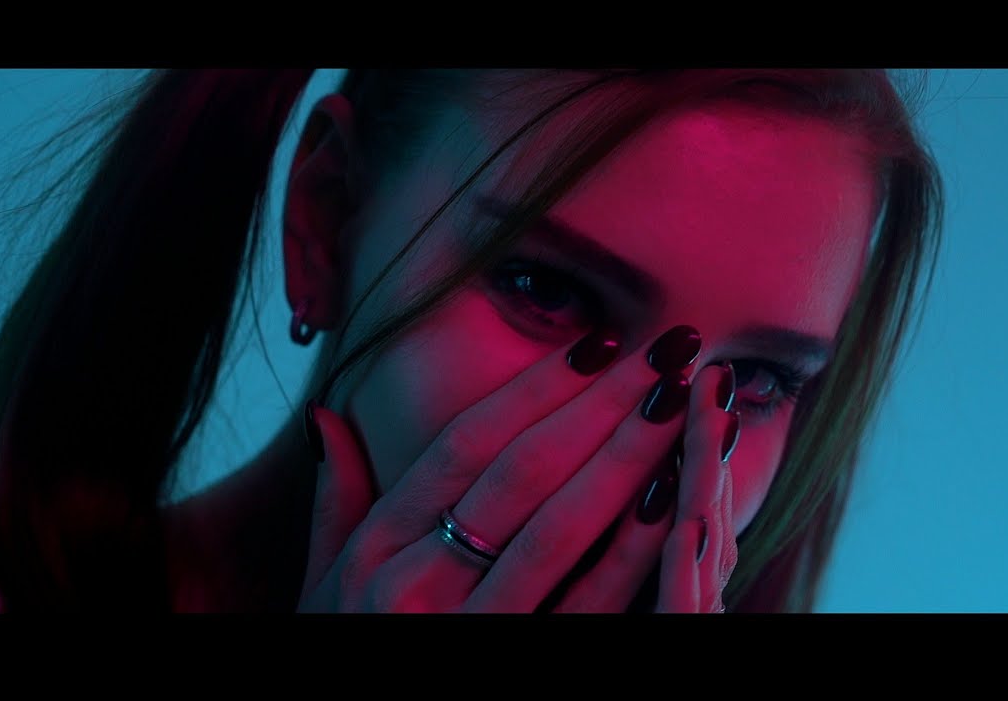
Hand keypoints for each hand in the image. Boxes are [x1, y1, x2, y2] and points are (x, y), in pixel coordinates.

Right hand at [296, 325, 737, 612]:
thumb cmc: (354, 649)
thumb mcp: (325, 588)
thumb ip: (336, 503)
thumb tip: (328, 417)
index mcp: (374, 554)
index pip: (465, 447)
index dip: (536, 390)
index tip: (598, 344)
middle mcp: (415, 589)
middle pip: (522, 474)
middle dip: (602, 404)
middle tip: (665, 350)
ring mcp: (473, 630)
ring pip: (561, 529)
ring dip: (628, 457)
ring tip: (681, 402)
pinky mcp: (525, 662)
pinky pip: (589, 603)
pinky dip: (633, 548)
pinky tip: (672, 496)